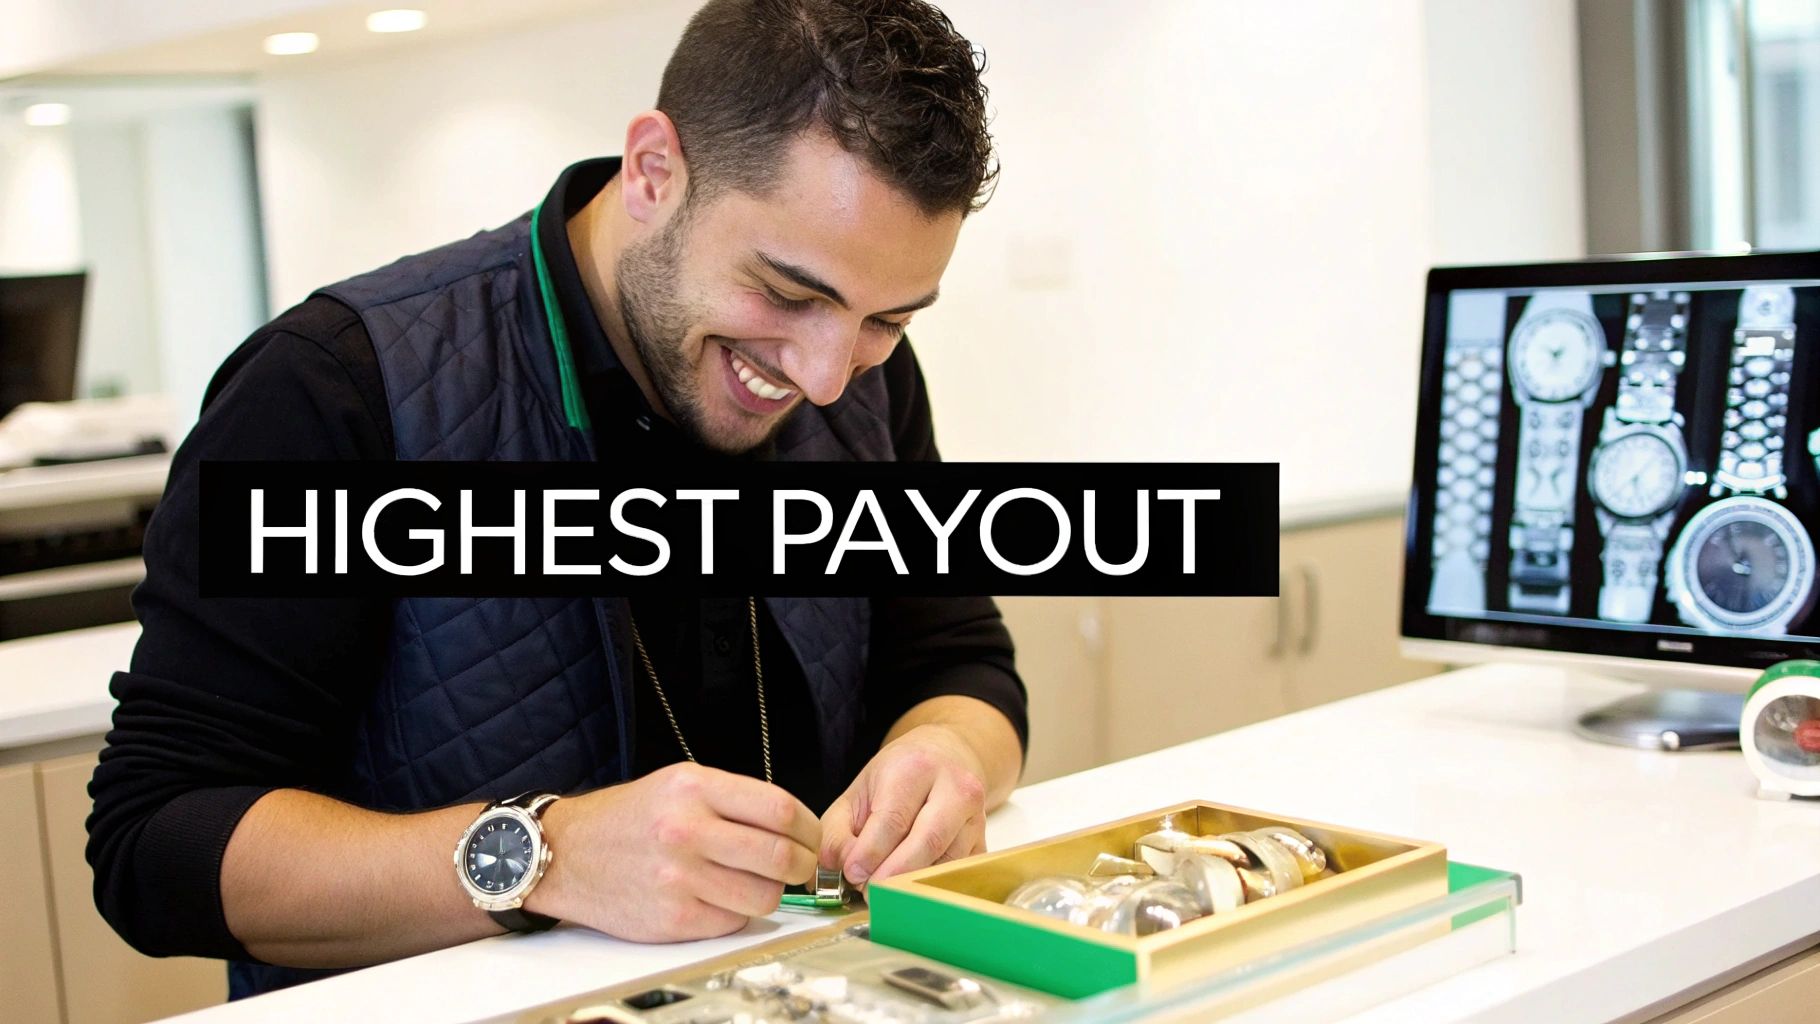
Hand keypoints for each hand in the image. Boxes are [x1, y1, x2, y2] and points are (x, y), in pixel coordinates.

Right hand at [526, 762, 818, 940]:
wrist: (566, 853)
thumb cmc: (628, 818)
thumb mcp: (679, 784)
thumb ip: (734, 800)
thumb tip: (795, 827)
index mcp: (694, 788)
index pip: (780, 810)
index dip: (810, 828)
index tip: (811, 837)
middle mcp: (687, 830)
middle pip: (780, 856)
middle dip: (803, 865)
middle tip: (800, 866)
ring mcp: (679, 878)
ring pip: (764, 896)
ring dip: (772, 892)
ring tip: (758, 882)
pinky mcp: (673, 917)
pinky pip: (733, 921)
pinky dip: (738, 912)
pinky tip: (722, 897)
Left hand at [820, 724, 988, 887]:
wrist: (944, 758)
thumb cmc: (897, 778)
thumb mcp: (857, 793)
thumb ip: (838, 833)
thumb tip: (840, 870)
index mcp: (916, 768)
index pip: (894, 818)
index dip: (871, 852)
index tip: (853, 873)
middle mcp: (954, 788)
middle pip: (928, 841)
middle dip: (894, 874)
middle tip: (869, 893)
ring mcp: (976, 816)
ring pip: (947, 862)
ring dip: (913, 885)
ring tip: (886, 893)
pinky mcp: (984, 841)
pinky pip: (960, 873)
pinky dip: (932, 887)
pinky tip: (911, 891)